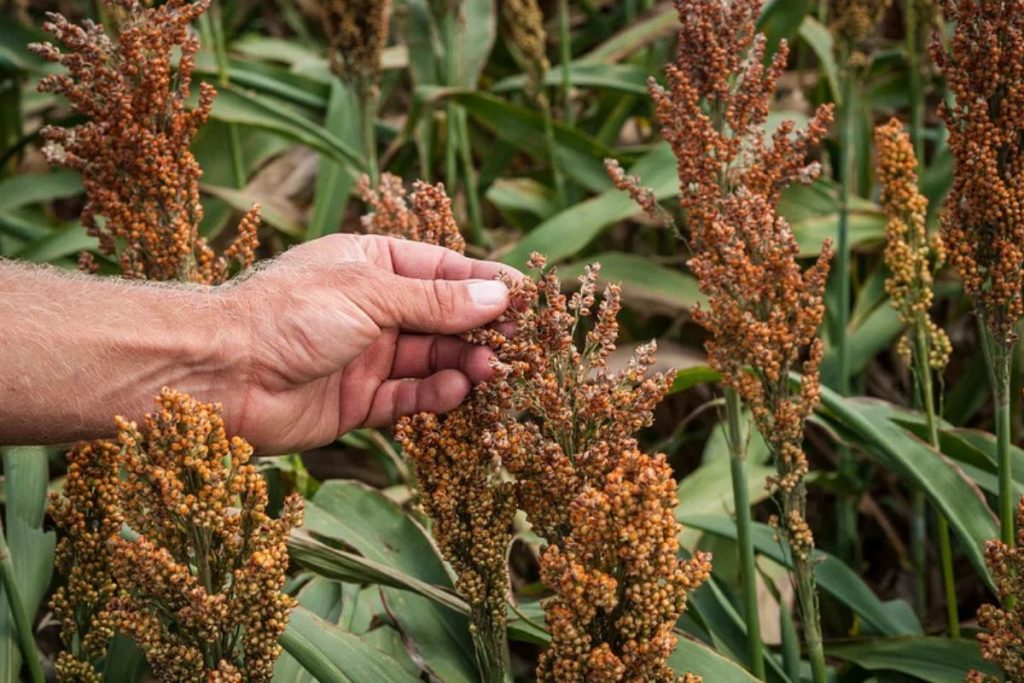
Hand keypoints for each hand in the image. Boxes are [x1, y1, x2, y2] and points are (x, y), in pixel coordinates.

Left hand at [222, 234, 514, 452]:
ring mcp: (365, 356)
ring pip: (430, 360)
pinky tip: (457, 391)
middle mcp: (371, 310)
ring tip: (493, 370)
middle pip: (442, 318)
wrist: (221, 375)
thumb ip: (436, 301)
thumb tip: (497, 293)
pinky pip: (408, 398)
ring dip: (463, 363)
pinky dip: (434, 396)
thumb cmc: (288, 314)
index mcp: (371, 266)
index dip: (485, 282)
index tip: (527, 298)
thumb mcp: (370, 295)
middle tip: (518, 344)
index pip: (442, 270)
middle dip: (480, 329)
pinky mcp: (358, 402)